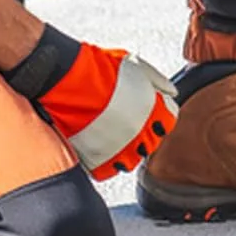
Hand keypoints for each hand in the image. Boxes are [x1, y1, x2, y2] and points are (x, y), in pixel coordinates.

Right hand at [3, 25, 177, 179]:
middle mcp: (139, 133)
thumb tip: (171, 91)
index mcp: (152, 111)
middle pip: (150, 144)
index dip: (158, 118)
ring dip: (124, 150)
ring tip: (110, 134)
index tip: (149, 115)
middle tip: (126, 123)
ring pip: (131, 161)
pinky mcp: (97, 160)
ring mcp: (119, 149)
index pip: (167, 123)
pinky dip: (104, 161)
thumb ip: (156, 80)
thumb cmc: (96, 68)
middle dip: (141, 135)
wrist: (65, 79)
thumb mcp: (134, 65)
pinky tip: (99, 145)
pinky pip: (107, 170)